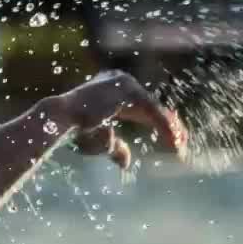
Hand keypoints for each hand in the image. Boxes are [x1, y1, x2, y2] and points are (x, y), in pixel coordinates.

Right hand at [47, 72, 185, 168]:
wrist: (59, 120)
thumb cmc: (74, 131)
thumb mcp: (100, 141)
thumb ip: (115, 147)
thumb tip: (126, 162)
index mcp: (112, 89)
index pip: (142, 107)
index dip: (159, 123)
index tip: (173, 139)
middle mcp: (120, 81)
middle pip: (152, 106)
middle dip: (169, 126)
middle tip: (183, 143)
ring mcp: (124, 83)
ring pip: (154, 110)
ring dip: (169, 130)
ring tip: (180, 147)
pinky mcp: (129, 91)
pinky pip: (152, 112)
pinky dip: (164, 128)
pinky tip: (173, 142)